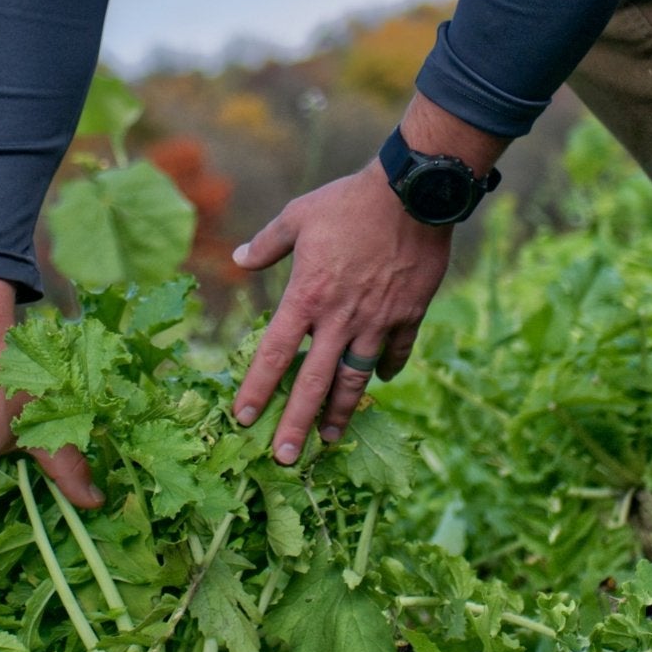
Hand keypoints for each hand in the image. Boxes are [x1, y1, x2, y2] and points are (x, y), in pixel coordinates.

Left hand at [230, 158, 450, 460]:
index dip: (257, 389)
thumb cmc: (349, 202)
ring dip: (341, 412)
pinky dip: (384, 370)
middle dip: (297, 424)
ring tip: (329, 440)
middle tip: (284, 458)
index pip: (274, 354)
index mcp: (306, 297)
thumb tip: (238, 259)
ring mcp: (376, 321)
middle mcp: (339, 318)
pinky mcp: (409, 315)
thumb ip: (266, 244)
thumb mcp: (298, 216)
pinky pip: (394, 353)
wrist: (412, 193)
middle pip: (313, 382)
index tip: (244, 418)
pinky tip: (377, 381)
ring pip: (354, 379)